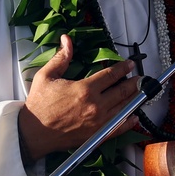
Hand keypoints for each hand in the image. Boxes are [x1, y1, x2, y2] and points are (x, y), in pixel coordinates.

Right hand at [18, 35, 141, 162]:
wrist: (33, 132)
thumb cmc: (39, 104)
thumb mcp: (47, 76)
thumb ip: (61, 58)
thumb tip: (67, 40)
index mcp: (85, 89)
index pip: (111, 75)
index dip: (123, 68)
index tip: (130, 64)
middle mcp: (96, 105)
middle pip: (123, 91)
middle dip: (134, 82)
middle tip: (141, 78)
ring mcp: (98, 122)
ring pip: (124, 108)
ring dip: (135, 99)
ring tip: (140, 92)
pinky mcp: (97, 136)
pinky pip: (119, 128)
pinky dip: (129, 123)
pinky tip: (134, 117)